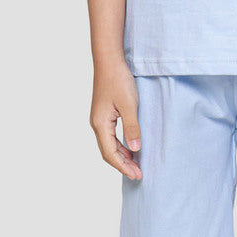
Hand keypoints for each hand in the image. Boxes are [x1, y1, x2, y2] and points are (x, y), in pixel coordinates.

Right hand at [90, 57, 142, 179]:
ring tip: (136, 165)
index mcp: (100, 124)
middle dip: (123, 165)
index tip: (137, 175)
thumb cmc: (118, 80)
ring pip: (109, 145)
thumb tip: (135, 150)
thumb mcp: (129, 105)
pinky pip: (111, 136)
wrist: (109, 61)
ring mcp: (100, 119)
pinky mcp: (105, 114)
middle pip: (108, 152)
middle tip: (138, 175)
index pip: (110, 153)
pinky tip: (131, 148)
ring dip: (122, 156)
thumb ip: (132, 128)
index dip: (123, 166)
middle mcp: (97, 124)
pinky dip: (121, 146)